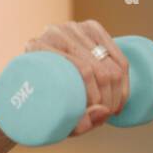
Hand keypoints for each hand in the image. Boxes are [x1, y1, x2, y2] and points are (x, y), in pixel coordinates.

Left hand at [23, 20, 129, 136]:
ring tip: (113, 108)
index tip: (95, 113)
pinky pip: (117, 52)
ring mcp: (73, 28)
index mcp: (37, 47)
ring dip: (118, 89)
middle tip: (106, 114)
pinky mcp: (91, 28)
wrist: (28, 76)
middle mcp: (54, 33)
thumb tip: (104, 112)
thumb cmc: (34, 100)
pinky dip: (124, 75)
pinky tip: (121, 93)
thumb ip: (74, 124)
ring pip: (109, 61)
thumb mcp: (44, 115)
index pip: (81, 70)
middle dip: (109, 95)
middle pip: (97, 66)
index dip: (96, 95)